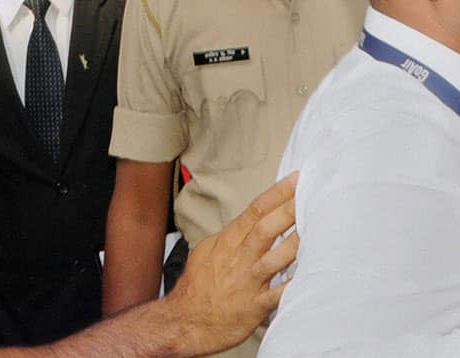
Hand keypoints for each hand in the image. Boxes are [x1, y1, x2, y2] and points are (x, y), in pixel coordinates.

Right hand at [166, 172, 298, 355]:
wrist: (183, 320)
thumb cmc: (197, 287)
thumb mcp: (207, 253)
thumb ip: (231, 238)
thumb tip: (249, 222)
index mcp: (226, 243)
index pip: (254, 211)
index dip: (277, 194)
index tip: (296, 180)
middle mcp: (236, 259)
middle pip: (265, 229)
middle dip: (289, 210)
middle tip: (311, 195)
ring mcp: (245, 282)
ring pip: (273, 259)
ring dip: (295, 244)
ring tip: (318, 229)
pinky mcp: (252, 307)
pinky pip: (276, 295)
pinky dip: (292, 286)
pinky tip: (310, 278)